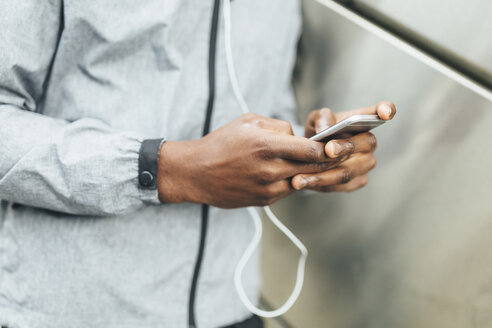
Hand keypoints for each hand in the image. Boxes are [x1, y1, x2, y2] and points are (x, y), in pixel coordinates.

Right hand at [157, 113, 347, 207]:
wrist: (195, 174)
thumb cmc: (221, 143)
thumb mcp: (248, 122)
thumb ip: (278, 127)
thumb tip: (299, 137)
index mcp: (267, 146)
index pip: (313, 151)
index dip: (331, 149)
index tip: (340, 144)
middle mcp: (270, 170)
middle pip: (314, 169)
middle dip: (331, 162)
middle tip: (344, 155)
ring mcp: (268, 188)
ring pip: (304, 181)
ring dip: (313, 173)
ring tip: (318, 163)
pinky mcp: (264, 200)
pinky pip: (289, 190)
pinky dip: (295, 180)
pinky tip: (293, 172)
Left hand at [292, 101, 395, 191]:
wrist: (312, 154)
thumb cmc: (318, 131)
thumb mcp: (315, 119)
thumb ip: (321, 119)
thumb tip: (325, 129)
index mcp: (363, 121)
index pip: (380, 111)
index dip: (386, 110)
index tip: (384, 112)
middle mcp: (369, 142)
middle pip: (364, 144)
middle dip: (345, 148)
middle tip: (328, 150)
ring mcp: (366, 163)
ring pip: (348, 171)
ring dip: (324, 175)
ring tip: (300, 178)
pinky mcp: (358, 180)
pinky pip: (340, 185)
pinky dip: (320, 184)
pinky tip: (302, 183)